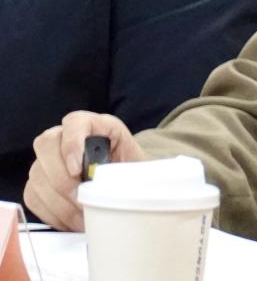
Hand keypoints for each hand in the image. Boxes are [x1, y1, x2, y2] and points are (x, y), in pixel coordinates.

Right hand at [25, 112, 147, 229]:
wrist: (124, 184)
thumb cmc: (131, 171)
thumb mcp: (136, 164)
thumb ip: (127, 168)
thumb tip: (118, 186)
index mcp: (95, 126)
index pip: (75, 122)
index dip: (72, 143)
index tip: (77, 169)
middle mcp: (65, 137)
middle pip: (46, 146)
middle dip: (62, 178)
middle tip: (81, 200)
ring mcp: (47, 160)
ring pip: (37, 175)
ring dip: (59, 202)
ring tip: (82, 218)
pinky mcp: (38, 183)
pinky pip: (33, 197)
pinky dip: (52, 212)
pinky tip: (71, 221)